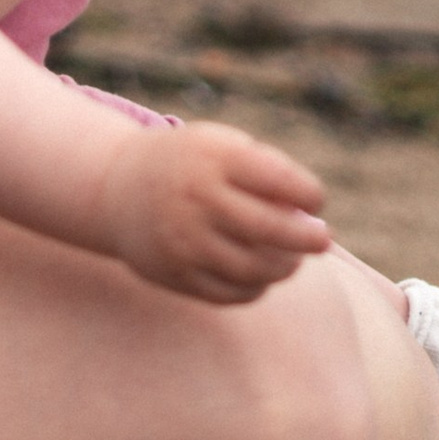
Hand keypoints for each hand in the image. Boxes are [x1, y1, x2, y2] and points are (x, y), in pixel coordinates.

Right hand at [98, 119, 330, 303]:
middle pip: (269, 228)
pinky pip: (231, 293)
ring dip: (284, 267)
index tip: (315, 201)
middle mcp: (197, 198)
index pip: (278, 179)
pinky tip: (261, 275)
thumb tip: (311, 215)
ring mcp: (184, 239)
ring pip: (254, 268)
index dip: (308, 194)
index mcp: (213, 157)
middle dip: (306, 238)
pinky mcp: (176, 273)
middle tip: (323, 240)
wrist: (115, 188)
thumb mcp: (219, 146)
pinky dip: (255, 288)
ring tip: (291, 259)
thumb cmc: (187, 164)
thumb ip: (265, 170)